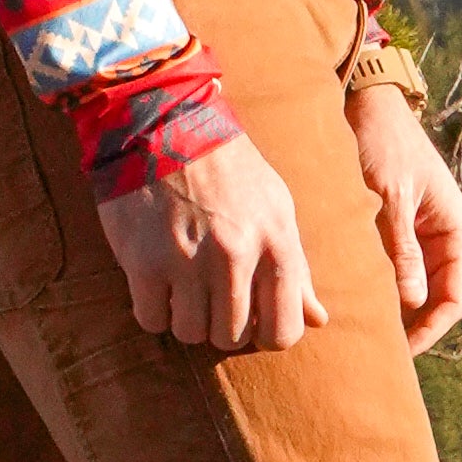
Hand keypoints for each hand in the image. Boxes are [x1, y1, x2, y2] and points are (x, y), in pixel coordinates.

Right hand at [99, 128, 326, 352]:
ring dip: (185, 318)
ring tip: (182, 286)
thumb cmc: (228, 169)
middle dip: (221, 325)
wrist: (163, 123)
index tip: (252, 319)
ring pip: (190, 333)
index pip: (283, 331)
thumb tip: (318, 319)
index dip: (266, 335)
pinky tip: (156, 282)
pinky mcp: (143, 262)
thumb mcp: (275, 208)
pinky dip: (153, 310)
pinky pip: (151, 320)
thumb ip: (296, 267)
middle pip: (232, 338)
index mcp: (275, 243)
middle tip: (210, 295)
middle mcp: (235, 256)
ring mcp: (187, 261)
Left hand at [349, 68, 461, 349]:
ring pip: (412, 291)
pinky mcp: (398, 231)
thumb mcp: (390, 198)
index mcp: (457, 231)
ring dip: (391, 310)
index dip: (429, 331)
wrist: (366, 104)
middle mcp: (445, 239)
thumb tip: (412, 304)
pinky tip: (352, 302)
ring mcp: (422, 237)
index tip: (396, 352)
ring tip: (359, 333)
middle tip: (372, 352)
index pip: (453, 300)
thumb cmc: (383, 144)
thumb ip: (402, 250)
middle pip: (434, 302)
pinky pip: (394, 271)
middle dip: (409, 327)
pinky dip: (377, 288)